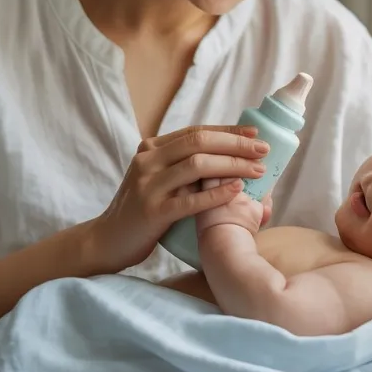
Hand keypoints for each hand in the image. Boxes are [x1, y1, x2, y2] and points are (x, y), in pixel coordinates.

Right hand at [88, 125, 268, 272]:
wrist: (108, 240)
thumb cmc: (142, 210)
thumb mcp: (158, 178)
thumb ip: (183, 166)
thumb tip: (229, 158)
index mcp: (151, 148)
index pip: (196, 131)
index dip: (228, 131)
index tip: (254, 134)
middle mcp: (148, 161)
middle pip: (199, 143)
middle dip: (236, 144)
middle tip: (263, 150)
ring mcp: (148, 185)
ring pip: (197, 165)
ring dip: (232, 165)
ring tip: (258, 170)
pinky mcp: (152, 211)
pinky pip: (190, 199)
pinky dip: (217, 193)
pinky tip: (237, 190)